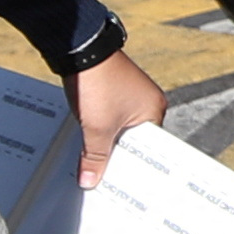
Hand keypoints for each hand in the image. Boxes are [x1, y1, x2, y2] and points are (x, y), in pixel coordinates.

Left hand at [73, 46, 168, 183]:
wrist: (80, 49)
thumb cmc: (98, 83)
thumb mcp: (97, 129)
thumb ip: (95, 158)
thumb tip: (91, 181)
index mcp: (154, 111)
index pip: (147, 149)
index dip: (131, 166)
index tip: (119, 184)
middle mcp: (147, 101)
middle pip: (132, 140)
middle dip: (115, 155)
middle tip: (102, 177)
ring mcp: (130, 93)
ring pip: (118, 129)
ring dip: (105, 141)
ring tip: (92, 160)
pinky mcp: (115, 88)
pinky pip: (110, 117)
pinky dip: (99, 128)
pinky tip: (87, 139)